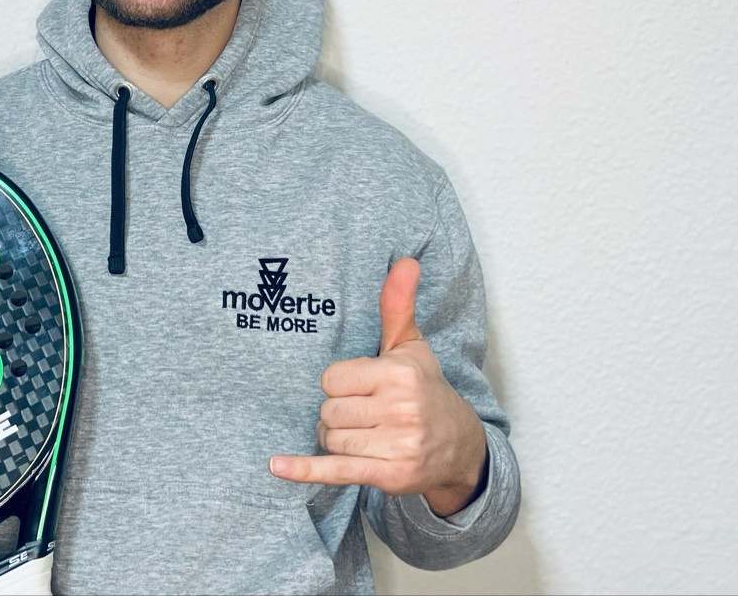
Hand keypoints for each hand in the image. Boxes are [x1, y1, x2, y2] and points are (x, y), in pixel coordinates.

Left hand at [269, 258, 487, 516]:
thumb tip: (405, 260)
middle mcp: (400, 410)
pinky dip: (304, 470)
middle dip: (337, 411)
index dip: (339, 383)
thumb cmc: (425, 389)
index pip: (332, 378)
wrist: (460, 445)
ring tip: (364, 432)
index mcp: (398, 374)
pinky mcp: (388, 477)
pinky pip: (336, 470)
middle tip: (362, 411)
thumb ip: (397, 304)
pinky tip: (276, 466)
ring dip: (336, 437)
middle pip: (328, 410)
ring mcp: (396, 446)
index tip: (360, 385)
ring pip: (329, 438)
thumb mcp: (410, 346)